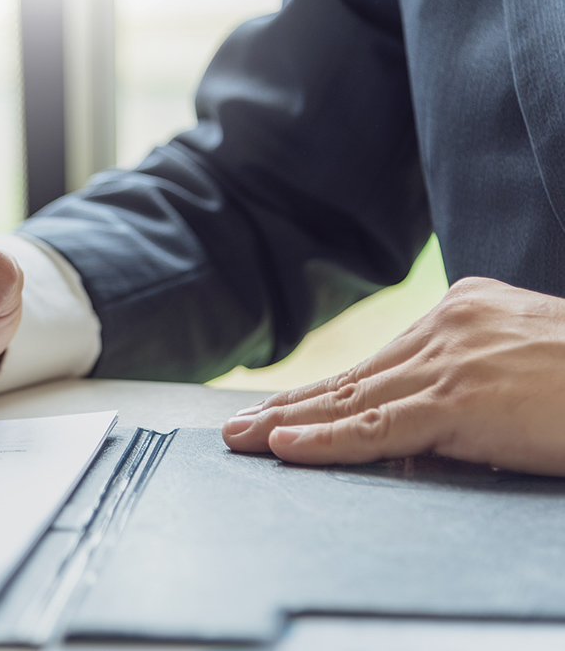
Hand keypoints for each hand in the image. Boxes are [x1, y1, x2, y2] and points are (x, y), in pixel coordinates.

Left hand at [222, 277, 564, 475]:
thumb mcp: (524, 362)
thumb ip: (470, 378)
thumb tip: (421, 415)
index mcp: (463, 312)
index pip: (376, 362)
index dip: (323, 391)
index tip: (280, 408)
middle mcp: (448, 327)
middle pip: (351, 377)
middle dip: (289, 407)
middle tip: (235, 427)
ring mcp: (452, 361)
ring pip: (351, 400)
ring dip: (288, 425)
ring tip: (241, 441)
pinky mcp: (463, 400)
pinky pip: (378, 426)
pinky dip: (326, 441)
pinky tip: (284, 448)